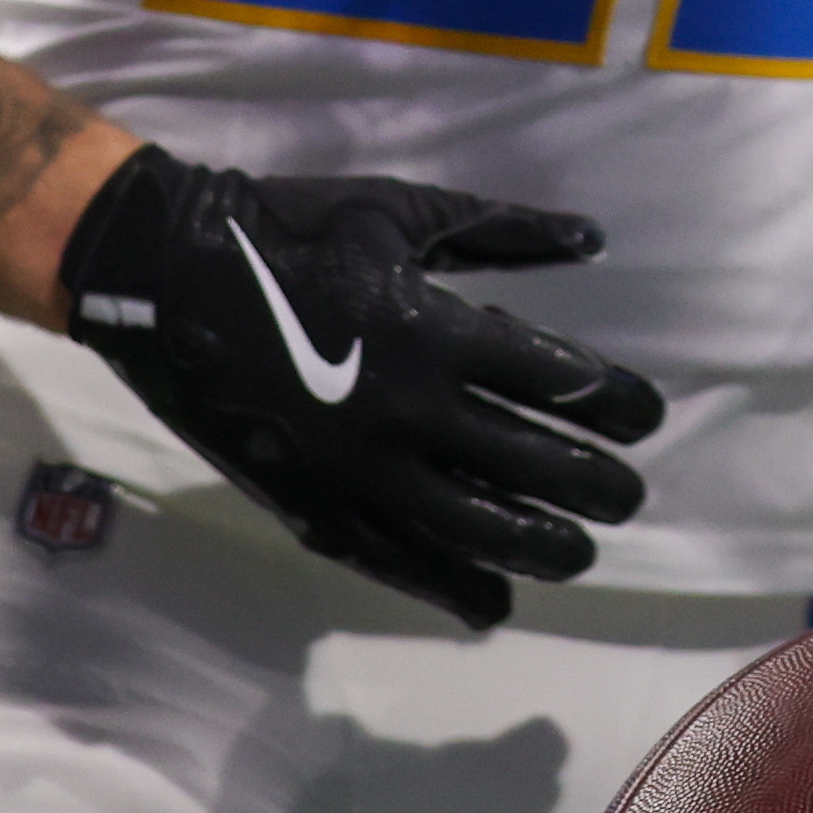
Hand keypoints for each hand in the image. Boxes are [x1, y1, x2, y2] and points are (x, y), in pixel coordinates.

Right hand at [55, 148, 663, 625]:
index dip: (613, 404)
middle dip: (593, 486)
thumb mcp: (403, 210)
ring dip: (538, 547)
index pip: (554, 380)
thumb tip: (592, 238)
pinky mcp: (312, 503)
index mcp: (434, 331)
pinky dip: (449, 587)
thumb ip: (503, 229)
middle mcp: (407, 411)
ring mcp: (358, 469)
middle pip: (529, 466)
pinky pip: (394, 561)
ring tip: (580, 551)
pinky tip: (492, 602)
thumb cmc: (293, 230)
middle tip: (628, 495)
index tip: (646, 417)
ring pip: (472, 530)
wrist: (166, 277)